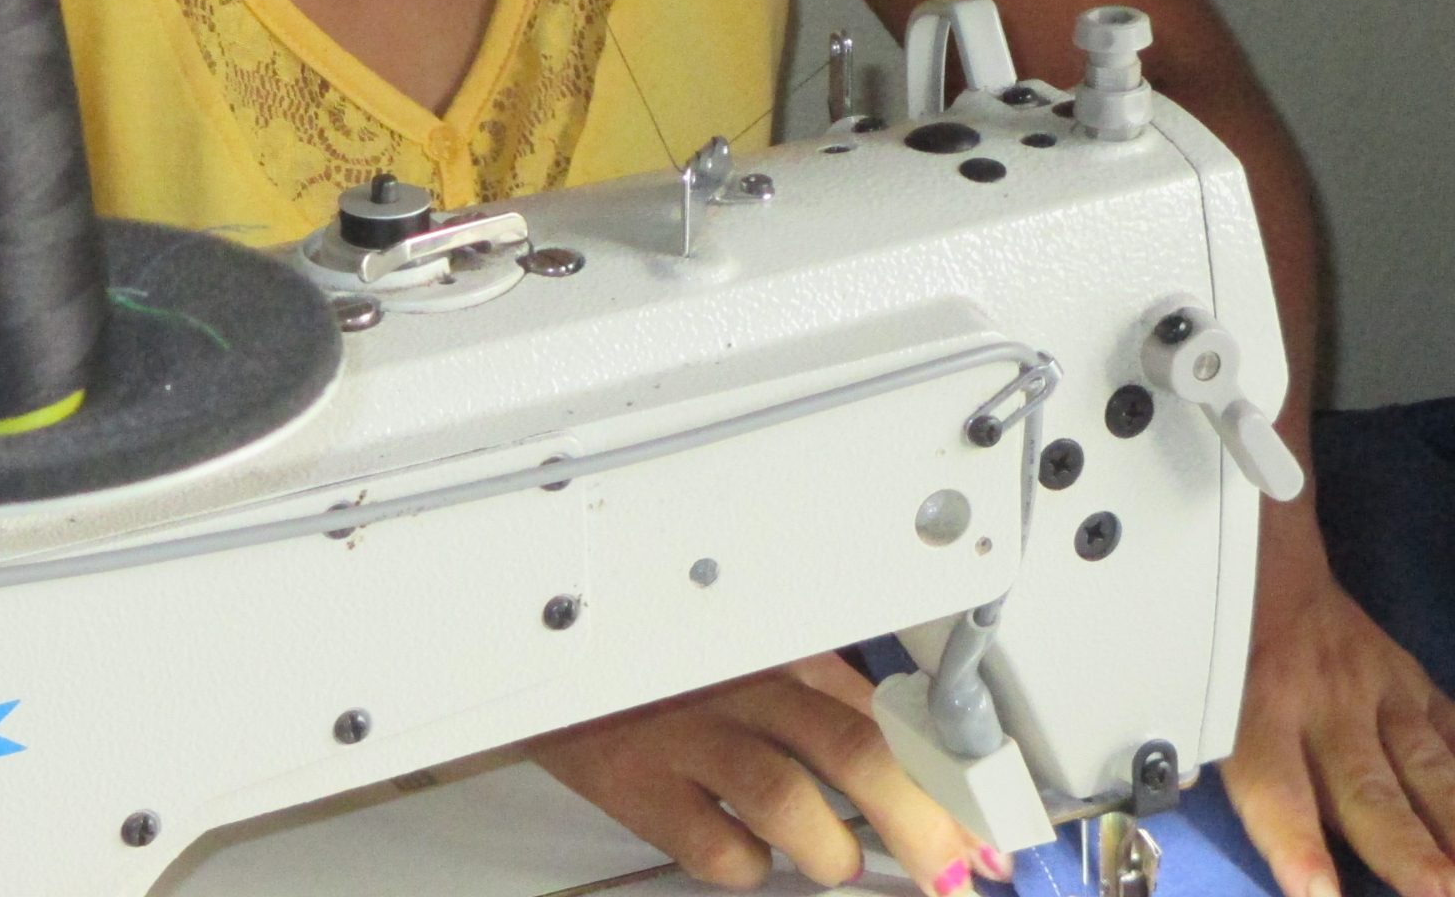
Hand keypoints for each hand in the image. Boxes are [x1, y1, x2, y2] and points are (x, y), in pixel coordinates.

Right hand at [534, 654, 1006, 893]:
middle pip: (853, 754)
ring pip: (790, 800)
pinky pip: (718, 847)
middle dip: (919, 827)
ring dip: (831, 851)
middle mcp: (741, 689)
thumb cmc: (661, 676)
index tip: (984, 841)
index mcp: (778, 655)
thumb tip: (926, 789)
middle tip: (948, 877)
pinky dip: (747, 868)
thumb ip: (825, 707)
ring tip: (831, 864)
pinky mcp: (638, 787)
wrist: (544, 666)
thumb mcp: (747, 665)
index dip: (947, 787)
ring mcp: (688, 737)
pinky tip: (744, 857)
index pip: (885, 718)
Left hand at [1222, 532, 1454, 896]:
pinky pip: (1454, 731)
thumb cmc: (1232, 649)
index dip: (1295, 843)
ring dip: (1453, 823)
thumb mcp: (1203, 691)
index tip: (1317, 892)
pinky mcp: (1415, 684)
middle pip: (1366, 787)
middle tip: (1436, 889)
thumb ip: (1210, 748)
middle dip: (1404, 847)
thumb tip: (1190, 793)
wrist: (1272, 569)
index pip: (1275, 787)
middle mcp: (1323, 705)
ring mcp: (1378, 694)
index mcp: (1258, 711)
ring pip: (1427, 766)